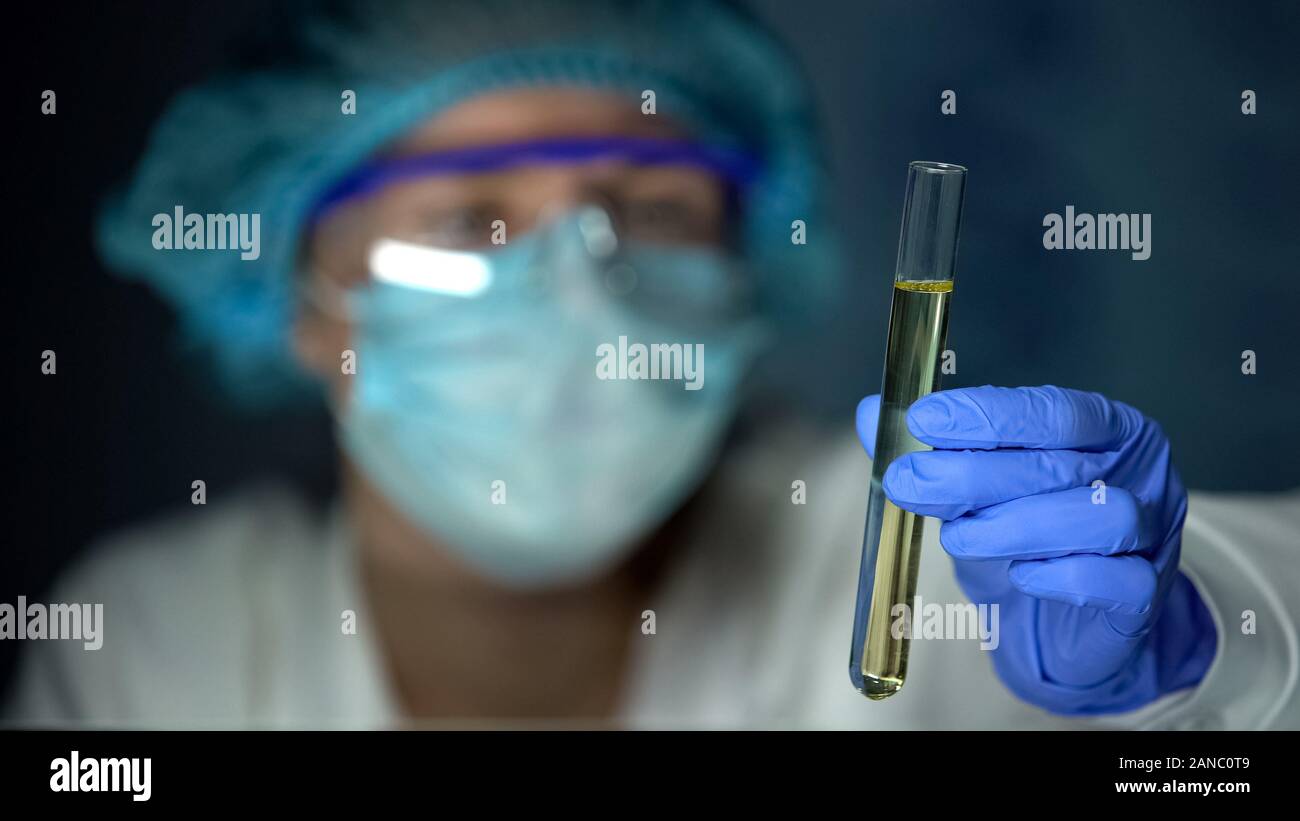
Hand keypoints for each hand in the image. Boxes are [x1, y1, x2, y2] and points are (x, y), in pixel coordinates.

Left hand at [856, 385, 1217, 714]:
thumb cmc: (1026, 539)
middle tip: (908, 481)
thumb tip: (870, 412)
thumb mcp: (973, 491)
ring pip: (1100, 516)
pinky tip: (1019, 575)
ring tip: (958, 537)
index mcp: (1105, 428)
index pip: (1051, 410)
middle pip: (1059, 463)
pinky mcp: (1146, 596)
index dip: (986, 414)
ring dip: (1015, 525)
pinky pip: (1118, 581)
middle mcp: (1139, 472)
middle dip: (973, 473)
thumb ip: (929, 450)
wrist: (1064, 628)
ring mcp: (1152, 534)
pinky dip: (1061, 576)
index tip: (922, 420)